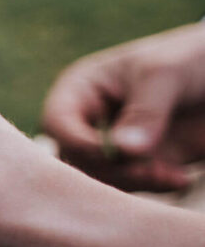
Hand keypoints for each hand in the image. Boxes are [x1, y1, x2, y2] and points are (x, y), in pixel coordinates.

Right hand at [42, 22, 204, 191]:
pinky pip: (130, 188)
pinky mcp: (137, 165)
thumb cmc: (191, 58)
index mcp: (81, 91)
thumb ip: (144, 112)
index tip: (114, 152)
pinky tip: (180, 178)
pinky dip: (153, 187)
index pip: (56, 123)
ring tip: (172, 174)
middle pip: (73, 160)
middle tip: (149, 169)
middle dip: (110, 169)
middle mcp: (89, 122)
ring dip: (134, 183)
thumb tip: (122, 151)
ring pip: (98, 180)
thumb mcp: (166, 74)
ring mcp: (112, 147)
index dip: (78, 142)